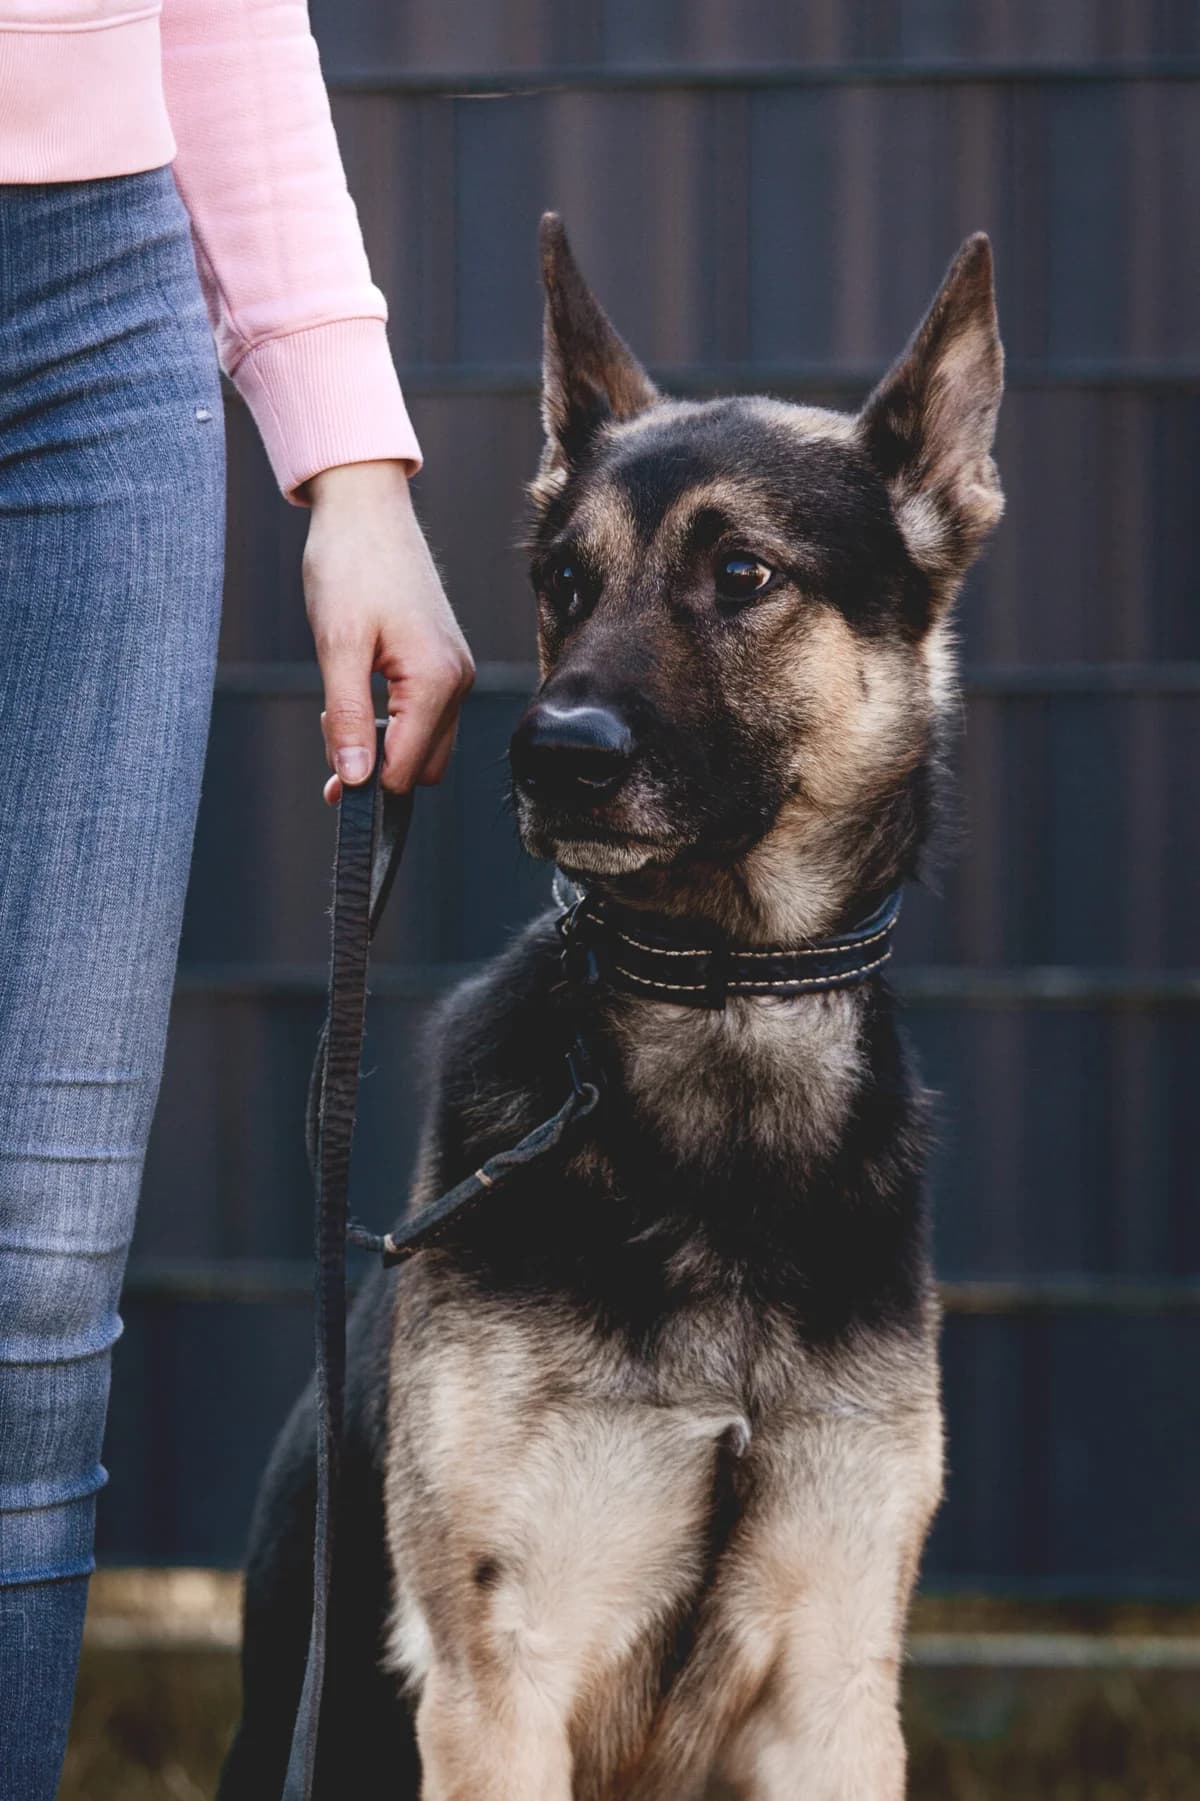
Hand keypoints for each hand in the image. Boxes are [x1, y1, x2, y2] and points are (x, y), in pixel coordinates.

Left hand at [302, 461, 473, 803]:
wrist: (366, 510)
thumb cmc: (351, 566)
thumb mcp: (337, 646)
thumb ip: (348, 718)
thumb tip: (354, 779)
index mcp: (436, 680)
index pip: (406, 769)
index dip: (366, 786)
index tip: (329, 787)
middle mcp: (458, 682)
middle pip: (423, 768)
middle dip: (377, 769)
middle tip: (330, 734)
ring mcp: (456, 672)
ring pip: (425, 746)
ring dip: (383, 746)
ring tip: (338, 709)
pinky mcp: (445, 663)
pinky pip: (426, 717)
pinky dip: (393, 723)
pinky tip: (357, 695)